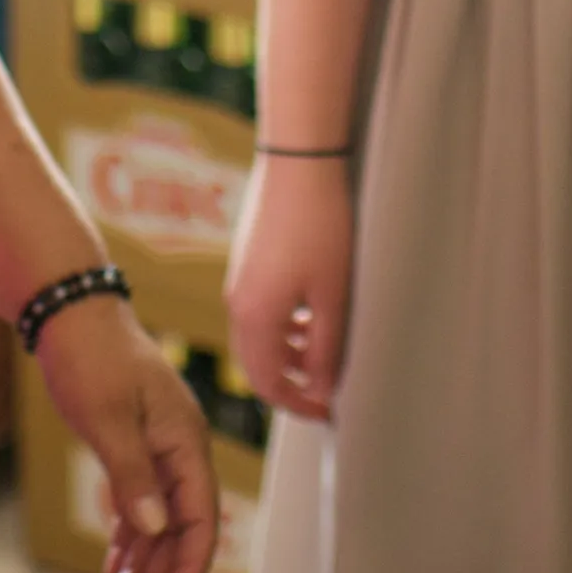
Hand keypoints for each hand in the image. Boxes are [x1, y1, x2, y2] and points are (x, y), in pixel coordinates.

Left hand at [32, 294, 219, 572]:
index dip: (188, 569)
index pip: (199, 520)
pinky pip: (139, 507)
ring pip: (158, 525)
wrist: (70, 310)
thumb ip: (133, 475)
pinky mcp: (133, 449)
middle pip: (179, 531)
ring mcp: (157, 451)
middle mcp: (178, 451)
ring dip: (143, 569)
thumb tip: (156, 527)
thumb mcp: (108, 418)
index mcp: (185, 441)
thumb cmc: (91, 354)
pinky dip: (128, 542)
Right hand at [226, 151, 353, 424]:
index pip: (269, 385)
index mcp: (255, 318)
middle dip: (293, 383)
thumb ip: (327, 349)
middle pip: (259, 365)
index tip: (330, 412)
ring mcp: (238, 280)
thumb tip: (323, 390)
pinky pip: (258, 311)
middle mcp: (238, 303)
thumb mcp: (333, 295)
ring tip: (326, 352)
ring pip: (259, 337)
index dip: (300, 404)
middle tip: (328, 389)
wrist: (298, 160)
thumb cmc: (321, 225)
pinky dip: (283, 326)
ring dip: (290, 354)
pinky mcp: (245, 261)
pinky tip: (312, 315)